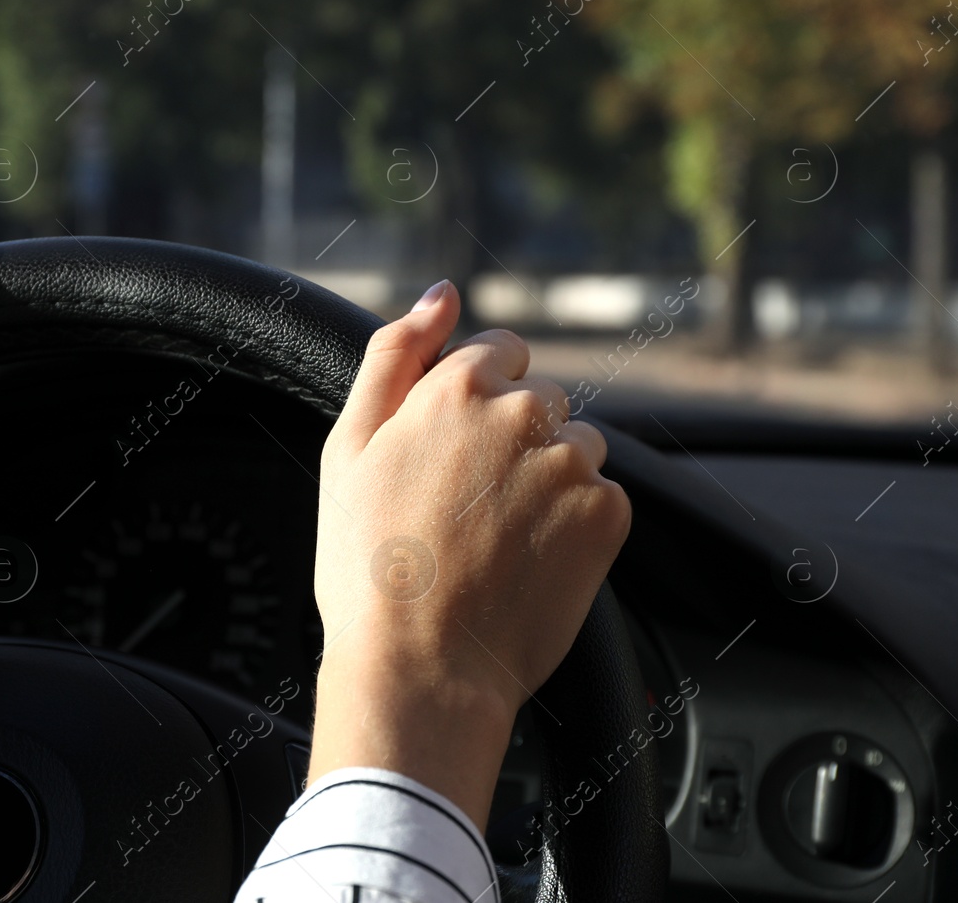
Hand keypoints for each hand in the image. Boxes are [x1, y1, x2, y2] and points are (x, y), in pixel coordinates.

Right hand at [307, 279, 630, 826]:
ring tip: (496, 537)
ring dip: (547, 477)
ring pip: (574, 447)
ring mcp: (574, 464)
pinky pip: (602, 497)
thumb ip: (394, 353)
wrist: (420, 665)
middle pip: (540, 400)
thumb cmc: (367, 562)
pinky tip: (527, 558)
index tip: (453, 451)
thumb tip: (440, 293)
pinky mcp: (609, 515)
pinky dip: (574, 521)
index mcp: (459, 385)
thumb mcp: (348, 446)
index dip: (474, 400)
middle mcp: (525, 412)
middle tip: (465, 505)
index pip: (500, 352)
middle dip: (512, 437)